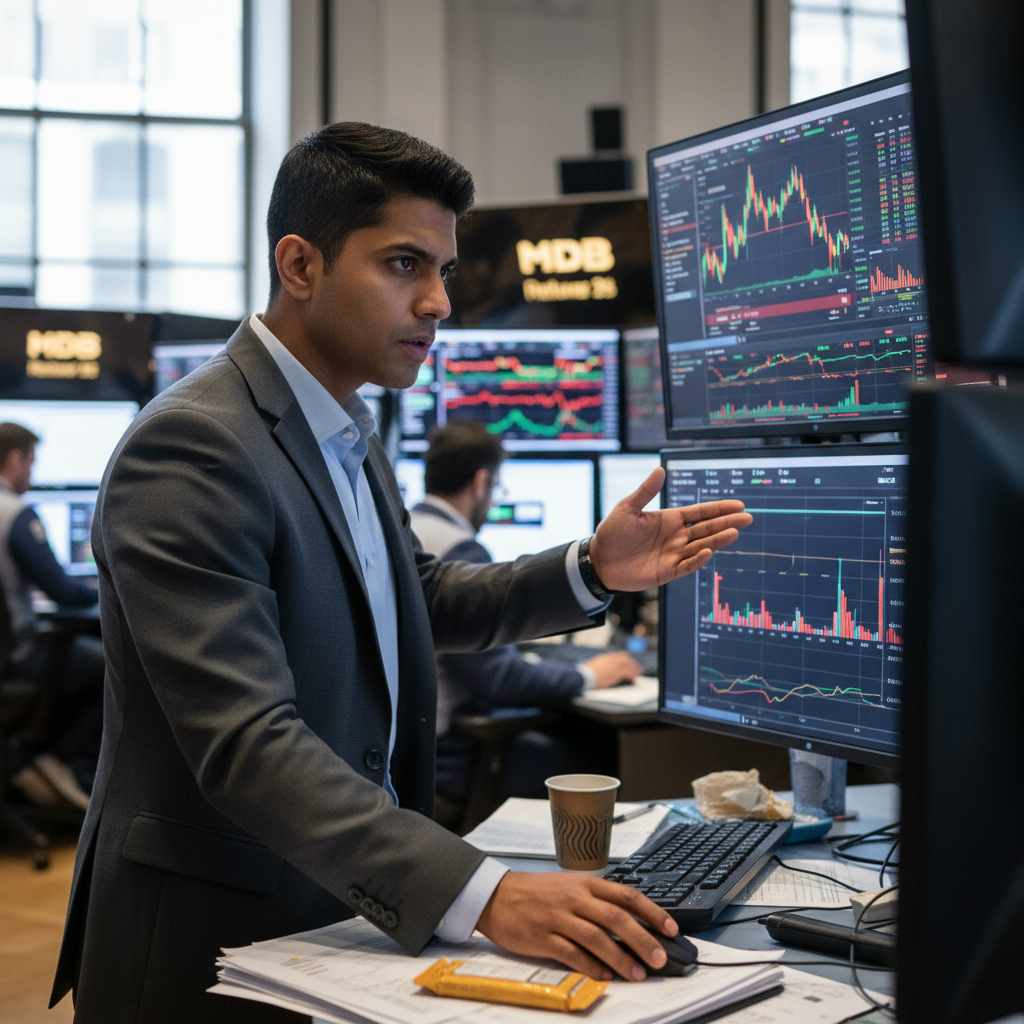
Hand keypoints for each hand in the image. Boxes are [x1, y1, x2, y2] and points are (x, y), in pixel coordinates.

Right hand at [475, 872, 678, 981]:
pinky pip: (571, 953)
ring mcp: (557, 917)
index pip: (625, 895)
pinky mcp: (542, 937)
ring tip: (638, 974)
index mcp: (584, 883)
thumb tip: (629, 924)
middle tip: (660, 958)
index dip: (651, 912)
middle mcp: (574, 898)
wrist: (496, 895)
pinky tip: (605, 976)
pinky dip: (591, 966)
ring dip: (621, 958)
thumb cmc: (536, 892)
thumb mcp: (568, 887)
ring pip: (596, 938)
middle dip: (642, 939)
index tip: (670, 929)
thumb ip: (596, 902)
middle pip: (616, 918)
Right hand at [585, 651, 642, 688]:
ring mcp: (614, 664)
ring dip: (634, 669)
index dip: (625, 660)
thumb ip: (600, 665)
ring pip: (628, 664)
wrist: (585, 676)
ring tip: (637, 675)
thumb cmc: (586, 674)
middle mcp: (611, 659)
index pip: (619, 655)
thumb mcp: (593, 666)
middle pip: (625, 657)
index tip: (629, 664)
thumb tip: (601, 668)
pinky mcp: (617, 672)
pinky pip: (628, 672)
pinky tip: (633, 680)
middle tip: (636, 669)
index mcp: (605, 657)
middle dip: (632, 663)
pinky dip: (632, 675)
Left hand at [589, 467, 751, 591]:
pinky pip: (686, 566)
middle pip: (707, 529)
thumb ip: (645, 492)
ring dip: (717, 540)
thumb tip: (659, 469)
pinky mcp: (667, 572)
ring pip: (701, 546)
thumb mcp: (627, 508)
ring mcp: (673, 555)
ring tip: (734, 532)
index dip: (719, 508)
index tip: (738, 504)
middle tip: (747, 518)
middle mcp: (676, 537)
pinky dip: (697, 560)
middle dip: (727, 523)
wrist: (599, 560)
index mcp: (669, 519)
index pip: (700, 513)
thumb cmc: (612, 533)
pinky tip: (707, 552)